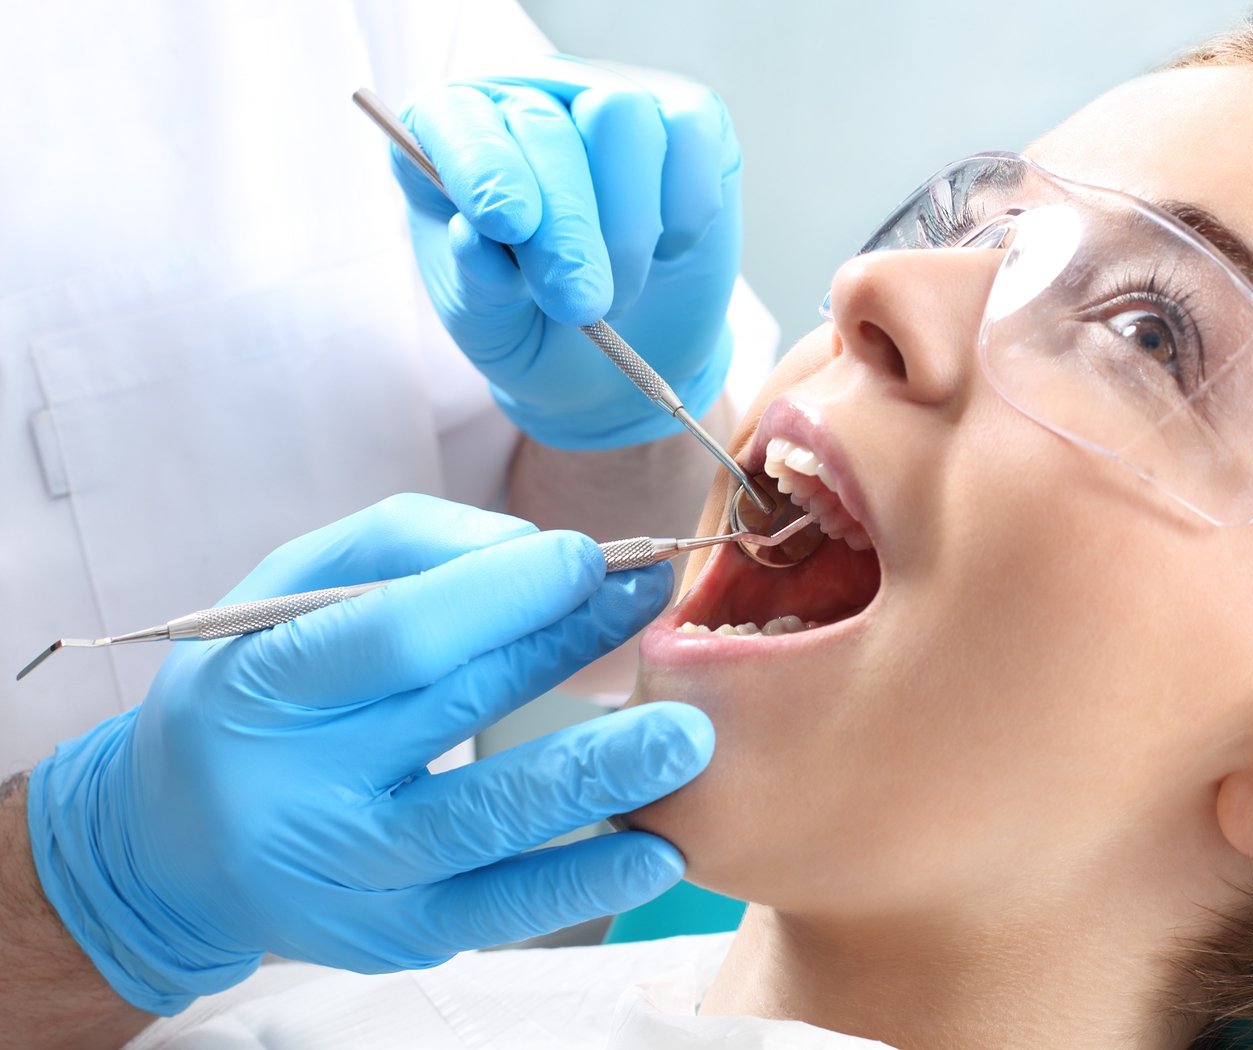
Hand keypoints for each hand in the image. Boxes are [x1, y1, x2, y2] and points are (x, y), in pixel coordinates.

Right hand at [26, 494, 712, 1013]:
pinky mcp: (393, 934)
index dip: (501, 593)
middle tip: (659, 608)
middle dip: (569, 649)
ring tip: (686, 737)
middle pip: (454, 712)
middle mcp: (294, 790)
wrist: (178, 844)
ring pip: (486, 822)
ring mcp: (345, 875)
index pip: (394, 635)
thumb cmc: (257, 690)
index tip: (591, 557)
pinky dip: (583, 879)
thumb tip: (528, 548)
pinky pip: (499, 909)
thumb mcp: (296, 588)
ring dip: (598, 777)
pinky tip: (657, 851)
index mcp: (260, 686)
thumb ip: (406, 545)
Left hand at [397, 59, 741, 448]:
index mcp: (453, 134)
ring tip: (620, 292)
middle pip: (549, 127)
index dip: (482, 166)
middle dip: (567, 226)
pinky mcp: (685, 115)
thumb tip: (473, 237)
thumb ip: (476, 283)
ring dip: (628, 223)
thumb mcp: (489, 325)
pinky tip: (667, 252)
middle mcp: (529, 97)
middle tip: (580, 305)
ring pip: (623, 116)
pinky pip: (690, 134)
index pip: (456, 118)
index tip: (506, 226)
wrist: (625, 346)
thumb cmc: (537, 326)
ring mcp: (610, 95)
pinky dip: (686, 206)